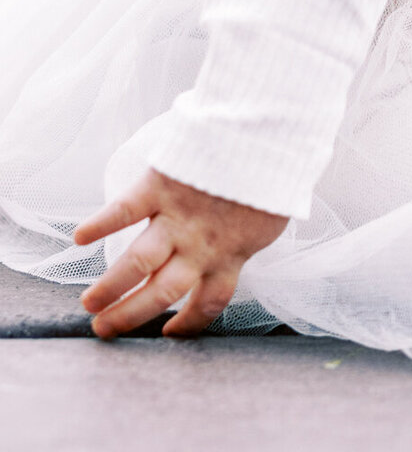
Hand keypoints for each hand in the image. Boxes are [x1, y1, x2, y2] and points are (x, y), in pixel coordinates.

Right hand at [73, 167, 287, 338]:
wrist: (270, 133)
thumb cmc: (274, 172)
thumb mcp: (270, 217)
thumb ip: (249, 237)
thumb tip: (244, 245)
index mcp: (231, 255)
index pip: (208, 303)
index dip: (188, 324)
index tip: (168, 334)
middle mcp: (200, 245)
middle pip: (160, 293)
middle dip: (129, 315)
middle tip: (103, 329)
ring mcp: (178, 217)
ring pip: (137, 263)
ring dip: (110, 286)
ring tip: (89, 302)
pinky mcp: (162, 185)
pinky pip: (125, 210)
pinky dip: (100, 224)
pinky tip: (80, 238)